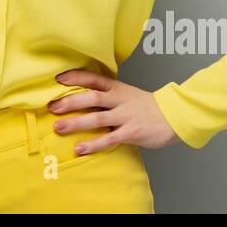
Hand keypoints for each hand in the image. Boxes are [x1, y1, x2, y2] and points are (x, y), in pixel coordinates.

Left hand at [48, 69, 181, 151]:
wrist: (174, 116)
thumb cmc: (146, 106)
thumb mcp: (126, 93)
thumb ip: (106, 94)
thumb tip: (79, 96)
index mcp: (117, 88)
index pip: (94, 78)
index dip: (76, 77)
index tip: (57, 78)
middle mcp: (120, 100)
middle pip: (92, 97)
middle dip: (70, 101)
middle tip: (52, 107)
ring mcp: (126, 116)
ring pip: (98, 118)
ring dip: (76, 123)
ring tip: (58, 128)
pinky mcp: (132, 133)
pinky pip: (109, 139)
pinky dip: (93, 144)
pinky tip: (79, 149)